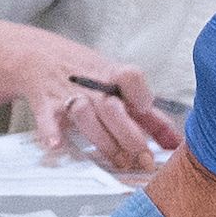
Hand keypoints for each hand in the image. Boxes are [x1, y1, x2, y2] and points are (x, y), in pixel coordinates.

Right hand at [6, 30, 169, 170]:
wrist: (39, 56)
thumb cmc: (85, 74)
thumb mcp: (119, 88)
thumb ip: (148, 116)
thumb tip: (177, 143)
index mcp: (113, 76)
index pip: (130, 76)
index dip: (139, 93)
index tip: (145, 108)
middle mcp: (92, 85)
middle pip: (112, 108)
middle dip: (129, 136)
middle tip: (142, 159)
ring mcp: (69, 95)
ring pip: (85, 117)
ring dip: (102, 140)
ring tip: (116, 160)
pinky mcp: (47, 106)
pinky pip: (48, 119)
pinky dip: (50, 132)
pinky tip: (56, 144)